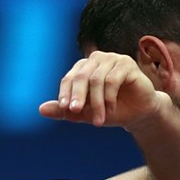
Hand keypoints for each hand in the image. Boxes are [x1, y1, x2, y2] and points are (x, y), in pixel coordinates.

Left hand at [39, 51, 164, 127]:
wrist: (139, 114)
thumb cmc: (112, 110)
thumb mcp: (86, 113)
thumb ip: (65, 111)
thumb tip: (41, 109)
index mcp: (84, 68)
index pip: (70, 78)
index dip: (65, 93)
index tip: (64, 109)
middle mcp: (97, 59)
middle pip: (81, 76)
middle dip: (78, 96)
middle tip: (76, 112)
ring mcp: (113, 59)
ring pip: (97, 80)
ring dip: (96, 103)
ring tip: (99, 121)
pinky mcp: (127, 64)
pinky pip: (112, 80)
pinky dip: (109, 98)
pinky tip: (111, 110)